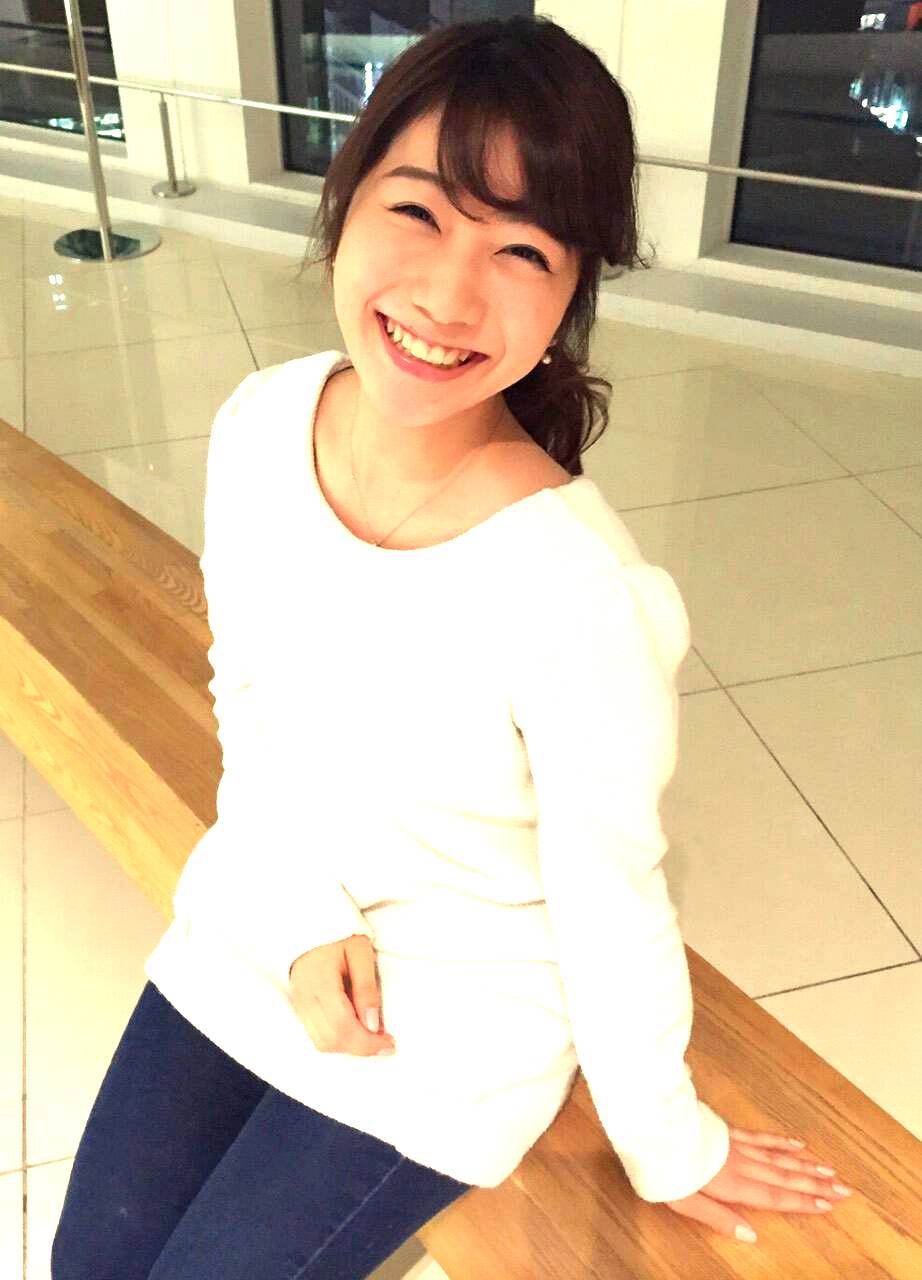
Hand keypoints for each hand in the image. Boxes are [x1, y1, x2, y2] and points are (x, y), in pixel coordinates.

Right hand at [288, 934, 396, 1056]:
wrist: (310, 925)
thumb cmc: (339, 936)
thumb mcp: (360, 952)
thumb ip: (366, 987)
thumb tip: (373, 1025)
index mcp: (320, 982)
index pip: (342, 1025)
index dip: (367, 1042)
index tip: (389, 1044)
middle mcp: (305, 998)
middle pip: (331, 1039)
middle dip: (360, 1048)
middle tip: (385, 1044)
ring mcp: (299, 1005)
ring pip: (321, 1043)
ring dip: (349, 1048)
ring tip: (372, 1039)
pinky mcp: (299, 1008)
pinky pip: (316, 1036)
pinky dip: (338, 1041)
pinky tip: (355, 1032)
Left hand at [665, 1127, 852, 1242]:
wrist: (652, 1127)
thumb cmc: (665, 1169)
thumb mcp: (685, 1202)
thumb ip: (718, 1218)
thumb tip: (751, 1234)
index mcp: (732, 1184)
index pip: (774, 1196)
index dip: (802, 1201)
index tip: (828, 1204)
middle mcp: (740, 1163)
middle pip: (783, 1175)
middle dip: (814, 1183)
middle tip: (844, 1188)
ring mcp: (734, 1144)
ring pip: (776, 1155)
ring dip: (803, 1163)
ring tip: (828, 1168)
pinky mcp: (726, 1130)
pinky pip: (759, 1137)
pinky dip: (779, 1141)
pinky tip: (795, 1142)